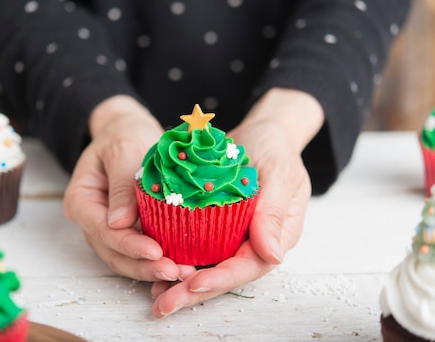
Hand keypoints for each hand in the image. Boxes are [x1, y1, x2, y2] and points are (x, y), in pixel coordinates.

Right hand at [63, 96, 195, 281]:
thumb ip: (121, 185)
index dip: (129, 245)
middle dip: (144, 266)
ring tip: (183, 272)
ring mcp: (109, 229)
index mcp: (81, 201)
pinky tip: (182, 265)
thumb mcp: (123, 150)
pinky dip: (158, 261)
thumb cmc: (124, 136)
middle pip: (114, 253)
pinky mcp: (129, 231)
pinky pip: (140, 252)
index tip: (155, 252)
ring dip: (153, 269)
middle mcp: (92, 220)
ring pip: (127, 259)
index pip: (104, 231)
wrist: (129, 132)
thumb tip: (120, 223)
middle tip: (175, 272)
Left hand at [149, 88, 323, 316]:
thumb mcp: (281, 174)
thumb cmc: (276, 149)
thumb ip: (274, 213)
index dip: (221, 278)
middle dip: (193, 292)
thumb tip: (273, 255)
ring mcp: (234, 235)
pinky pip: (196, 246)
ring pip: (207, 265)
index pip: (248, 266)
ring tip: (155, 295)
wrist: (262, 132)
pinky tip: (153, 266)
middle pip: (224, 274)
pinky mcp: (216, 225)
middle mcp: (254, 241)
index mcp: (275, 235)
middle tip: (163, 304)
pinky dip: (177, 257)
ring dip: (181, 282)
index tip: (193, 284)